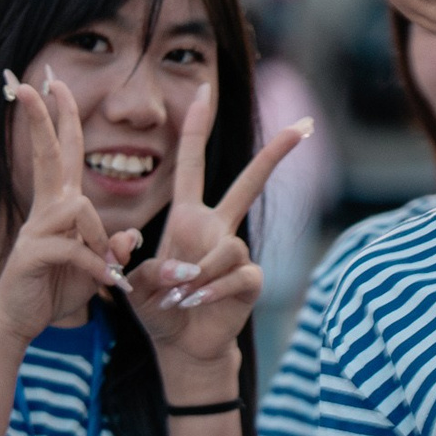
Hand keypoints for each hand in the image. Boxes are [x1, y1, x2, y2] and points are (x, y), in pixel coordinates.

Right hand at [0, 68, 139, 347]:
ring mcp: (35, 230)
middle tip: (34, 84)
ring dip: (99, 236)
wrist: (19, 322)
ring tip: (109, 268)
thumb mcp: (95, 267)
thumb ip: (113, 249)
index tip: (52, 84)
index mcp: (58, 206)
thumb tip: (131, 237)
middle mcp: (44, 210)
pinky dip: (94, 265)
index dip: (60, 119)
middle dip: (41, 120)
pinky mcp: (32, 254)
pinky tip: (106, 283)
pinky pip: (73, 247)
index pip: (62, 153)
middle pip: (46, 155)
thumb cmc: (56, 289)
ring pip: (77, 207)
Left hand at [130, 84, 305, 384]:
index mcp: (188, 217)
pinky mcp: (250, 280)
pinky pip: (235, 275)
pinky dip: (210, 290)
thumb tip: (153, 252)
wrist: (182, 345)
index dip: (195, 128)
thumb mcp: (130, 280)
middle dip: (275, 154)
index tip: (203, 90)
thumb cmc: (158, 307)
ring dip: (198, 272)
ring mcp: (236, 253)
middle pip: (249, 183)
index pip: (191, 164)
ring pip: (227, 247)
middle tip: (305, 125)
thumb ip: (130, 260)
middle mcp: (217, 229)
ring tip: (177, 294)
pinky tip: (193, 302)